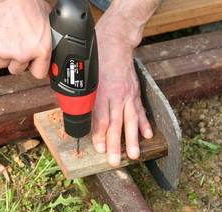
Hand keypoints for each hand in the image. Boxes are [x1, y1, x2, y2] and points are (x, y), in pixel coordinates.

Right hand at [0, 0, 51, 76]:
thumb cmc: (25, 1)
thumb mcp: (46, 17)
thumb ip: (48, 34)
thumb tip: (53, 39)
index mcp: (41, 49)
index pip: (39, 73)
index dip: (35, 67)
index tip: (32, 64)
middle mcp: (23, 54)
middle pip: (17, 70)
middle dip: (16, 59)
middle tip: (15, 45)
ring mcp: (4, 52)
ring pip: (1, 63)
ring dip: (2, 54)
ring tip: (4, 37)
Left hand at [92, 32, 152, 166]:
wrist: (114, 41)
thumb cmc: (96, 57)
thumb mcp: (84, 75)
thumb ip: (81, 95)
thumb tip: (75, 112)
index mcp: (101, 90)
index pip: (101, 117)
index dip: (100, 134)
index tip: (99, 149)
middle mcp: (116, 94)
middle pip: (116, 123)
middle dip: (115, 144)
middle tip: (115, 161)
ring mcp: (127, 94)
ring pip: (130, 120)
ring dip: (132, 139)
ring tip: (134, 155)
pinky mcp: (134, 92)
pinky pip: (140, 110)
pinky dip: (144, 123)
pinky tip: (147, 135)